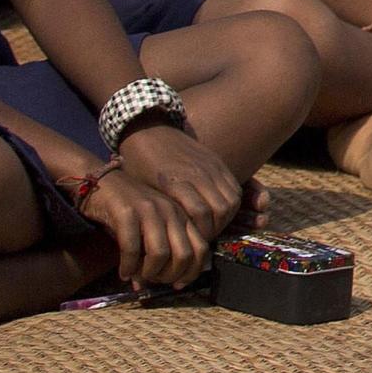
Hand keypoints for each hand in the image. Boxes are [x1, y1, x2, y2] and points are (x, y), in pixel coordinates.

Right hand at [78, 168, 206, 290]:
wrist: (102, 183)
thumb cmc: (128, 211)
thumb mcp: (153, 227)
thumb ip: (163, 249)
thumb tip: (166, 282)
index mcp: (182, 216)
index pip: (201, 248)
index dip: (192, 272)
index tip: (178, 285)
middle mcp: (171, 212)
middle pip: (184, 255)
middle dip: (169, 276)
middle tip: (154, 282)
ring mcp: (150, 211)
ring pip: (160, 253)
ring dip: (148, 273)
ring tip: (138, 277)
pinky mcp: (127, 213)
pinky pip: (131, 248)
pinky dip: (128, 266)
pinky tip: (123, 273)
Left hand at [106, 120, 239, 246]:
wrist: (148, 129)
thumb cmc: (138, 165)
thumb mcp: (141, 190)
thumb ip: (158, 212)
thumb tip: (161, 240)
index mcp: (175, 182)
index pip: (201, 214)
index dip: (202, 233)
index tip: (193, 243)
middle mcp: (198, 173)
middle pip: (223, 208)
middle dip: (217, 228)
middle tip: (204, 238)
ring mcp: (210, 166)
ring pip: (233, 198)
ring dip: (226, 217)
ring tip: (211, 226)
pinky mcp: (217, 162)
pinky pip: (234, 186)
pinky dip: (231, 203)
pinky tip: (217, 211)